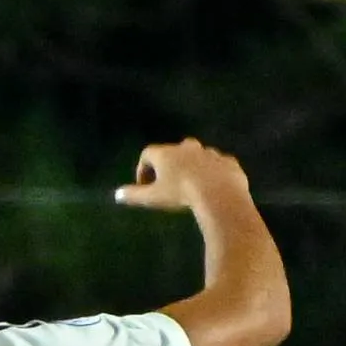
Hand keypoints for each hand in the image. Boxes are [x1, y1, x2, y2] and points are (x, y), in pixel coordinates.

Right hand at [113, 138, 250, 215]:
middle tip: (168, 184)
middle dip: (169, 165)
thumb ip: (134, 195)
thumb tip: (117, 195)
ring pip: (197, 157)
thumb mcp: (153, 197)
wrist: (219, 194)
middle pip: (173, 152)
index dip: (143, 169)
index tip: (144, 185)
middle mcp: (187, 148)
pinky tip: (213, 188)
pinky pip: (217, 166)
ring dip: (192, 168)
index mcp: (166, 153)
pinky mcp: (228, 162)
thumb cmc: (180, 193)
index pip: (147, 155)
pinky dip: (213, 173)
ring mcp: (209, 153)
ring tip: (191, 188)